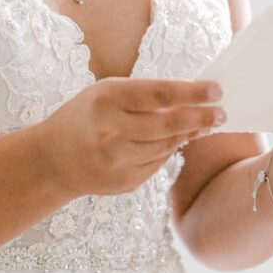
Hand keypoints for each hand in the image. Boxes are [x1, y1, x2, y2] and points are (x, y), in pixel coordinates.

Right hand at [33, 76, 225, 200]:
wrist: (52, 160)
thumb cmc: (85, 116)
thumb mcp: (106, 94)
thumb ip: (145, 95)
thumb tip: (192, 98)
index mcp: (107, 98)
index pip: (160, 94)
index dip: (192, 93)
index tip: (217, 90)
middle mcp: (112, 130)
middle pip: (169, 124)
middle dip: (200, 117)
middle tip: (221, 113)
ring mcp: (118, 159)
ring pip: (167, 146)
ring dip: (188, 134)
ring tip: (202, 124)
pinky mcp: (124, 182)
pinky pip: (158, 164)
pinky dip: (167, 151)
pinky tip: (171, 142)